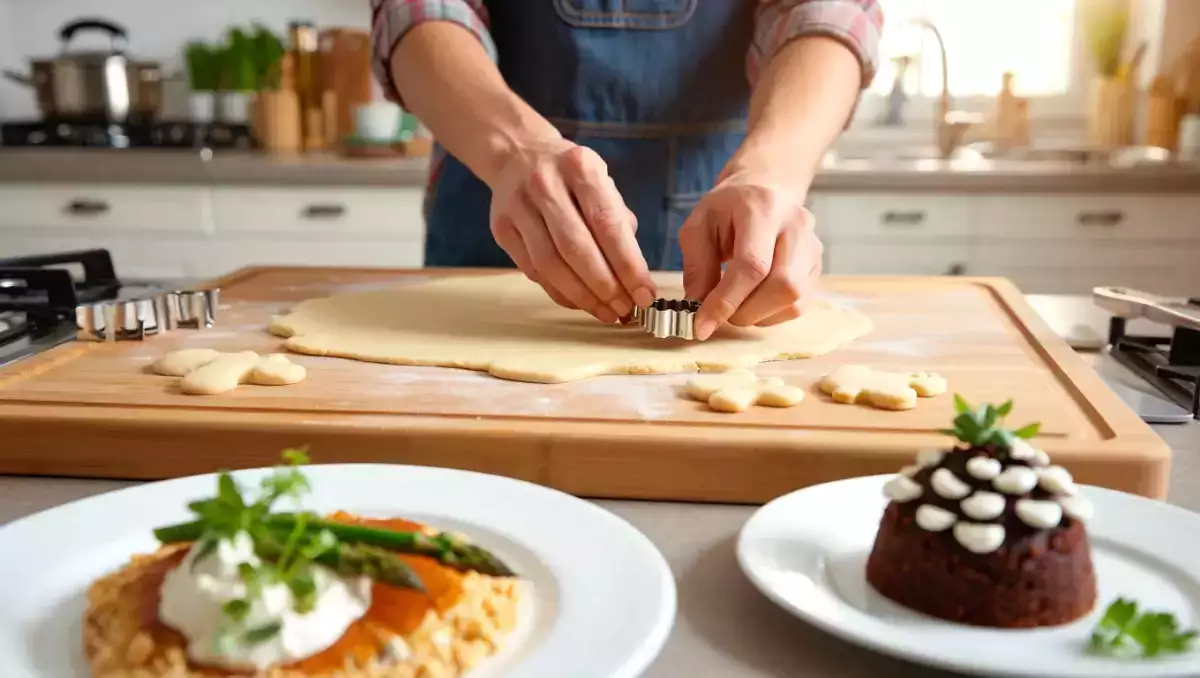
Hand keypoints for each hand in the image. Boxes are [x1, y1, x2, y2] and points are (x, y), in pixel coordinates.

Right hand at [489, 138, 657, 322]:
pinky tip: (580, 302)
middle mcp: (545, 184)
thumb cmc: (571, 177)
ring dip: (582, 296)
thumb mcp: (602, 182)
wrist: (518, 155)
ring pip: (550, 265)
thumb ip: (619, 223)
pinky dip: (559, 292)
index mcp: (580, 167)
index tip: (644, 293)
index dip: (628, 265)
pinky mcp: (502, 228)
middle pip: (576, 248)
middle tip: (626, 309)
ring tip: (606, 312)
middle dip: (605, 286)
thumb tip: (636, 277)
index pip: (607, 224)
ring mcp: (518, 206)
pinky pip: (533, 271)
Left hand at [679, 172, 822, 339]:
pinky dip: (772, 314)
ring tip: (736, 305)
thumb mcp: (699, 226)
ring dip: (758, 315)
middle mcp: (797, 226)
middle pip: (782, 285)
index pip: (752, 265)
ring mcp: (813, 247)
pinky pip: (799, 304)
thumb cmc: (729, 208)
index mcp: (763, 210)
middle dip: (745, 311)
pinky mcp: (817, 266)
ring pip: (794, 299)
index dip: (726, 301)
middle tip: (720, 313)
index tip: (702, 324)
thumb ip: (697, 266)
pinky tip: (754, 302)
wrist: (766, 188)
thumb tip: (698, 306)